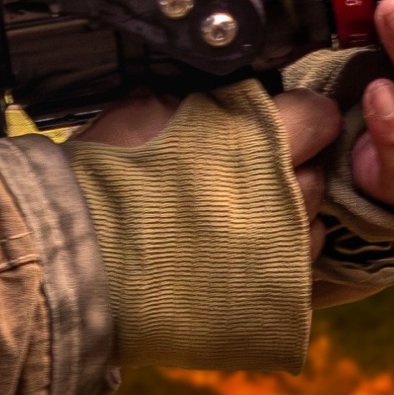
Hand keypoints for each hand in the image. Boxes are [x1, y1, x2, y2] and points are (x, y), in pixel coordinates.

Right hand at [75, 89, 340, 258]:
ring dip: (288, 219)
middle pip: (317, 174)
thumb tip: (242, 93)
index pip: (319, 117)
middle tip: (245, 175)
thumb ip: (211, 99)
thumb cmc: (103, 183)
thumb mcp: (152, 106)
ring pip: (313, 227)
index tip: (286, 122)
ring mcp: (281, 255)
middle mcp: (281, 197)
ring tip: (234, 221)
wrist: (74, 263)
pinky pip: (298, 275)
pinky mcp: (271, 301)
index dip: (301, 117)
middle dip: (291, 169)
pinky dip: (276, 264)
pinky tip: (234, 258)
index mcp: (256, 140)